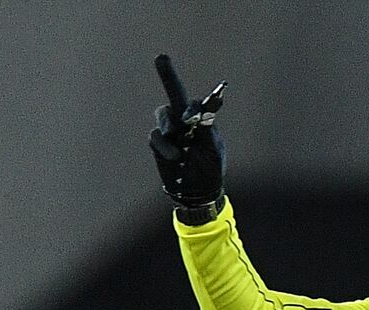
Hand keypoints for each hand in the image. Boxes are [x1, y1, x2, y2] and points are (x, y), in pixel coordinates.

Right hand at [148, 54, 226, 207]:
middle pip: (174, 95)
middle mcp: (185, 121)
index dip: (193, 106)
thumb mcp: (212, 150)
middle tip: (161, 57)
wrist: (196, 193)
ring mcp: (171, 131)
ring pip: (163, 115)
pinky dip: (164, 146)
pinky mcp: (159, 143)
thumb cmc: (210, 170)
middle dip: (167, 75)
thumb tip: (206, 109)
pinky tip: (175, 157)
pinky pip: (156, 136)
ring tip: (180, 149)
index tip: (192, 115)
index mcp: (202, 121)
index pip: (196, 103)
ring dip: (169, 126)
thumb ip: (206, 129)